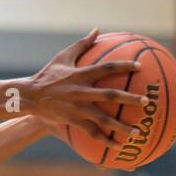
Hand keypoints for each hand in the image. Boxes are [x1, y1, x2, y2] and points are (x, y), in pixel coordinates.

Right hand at [24, 28, 150, 149]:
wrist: (29, 95)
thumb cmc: (48, 74)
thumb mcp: (63, 57)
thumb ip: (82, 44)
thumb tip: (97, 30)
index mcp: (81, 74)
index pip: (106, 68)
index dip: (123, 66)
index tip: (140, 67)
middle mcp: (81, 91)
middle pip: (110, 95)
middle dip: (129, 98)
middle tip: (145, 102)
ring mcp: (77, 107)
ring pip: (103, 118)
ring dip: (121, 126)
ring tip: (138, 132)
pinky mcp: (73, 120)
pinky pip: (91, 132)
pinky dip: (105, 139)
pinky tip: (117, 145)